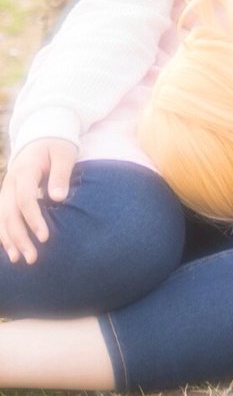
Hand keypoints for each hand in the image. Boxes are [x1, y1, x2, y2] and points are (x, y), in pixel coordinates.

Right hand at [0, 138, 76, 263]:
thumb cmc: (57, 146)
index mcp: (25, 170)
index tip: (44, 237)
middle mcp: (10, 181)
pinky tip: (10, 250)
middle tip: (32, 258)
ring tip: (19, 259)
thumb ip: (61, 174)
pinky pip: (1, 216)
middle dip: (19, 237)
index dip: (33, 219)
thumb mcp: (64, 154)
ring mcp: (6, 188)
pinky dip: (4, 233)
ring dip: (9, 239)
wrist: (43, 135)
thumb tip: (58, 198)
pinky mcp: (7, 195)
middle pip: (10, 213)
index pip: (25, 198)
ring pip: (2, 217)